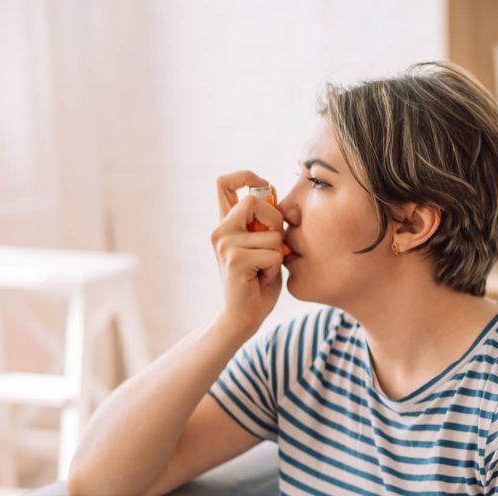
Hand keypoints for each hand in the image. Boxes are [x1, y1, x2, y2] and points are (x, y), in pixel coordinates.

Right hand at [210, 170, 285, 333]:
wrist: (243, 317)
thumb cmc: (258, 282)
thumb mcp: (264, 246)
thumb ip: (265, 223)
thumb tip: (274, 194)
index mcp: (226, 225)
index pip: (224, 183)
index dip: (247, 176)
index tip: (264, 184)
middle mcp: (221, 231)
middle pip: (254, 200)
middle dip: (275, 220)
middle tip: (273, 246)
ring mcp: (225, 244)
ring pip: (271, 234)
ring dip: (277, 254)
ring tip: (263, 270)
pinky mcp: (235, 259)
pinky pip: (273, 254)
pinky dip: (275, 268)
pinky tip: (260, 279)